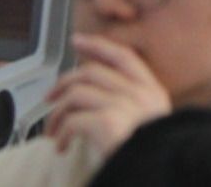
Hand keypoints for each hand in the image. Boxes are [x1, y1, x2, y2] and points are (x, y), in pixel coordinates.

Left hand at [43, 34, 170, 158]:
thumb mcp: (149, 123)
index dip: (98, 45)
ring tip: (53, 132)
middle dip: (63, 83)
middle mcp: (140, 94)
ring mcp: (125, 106)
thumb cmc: (149, 153)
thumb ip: (132, 105)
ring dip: (57, 114)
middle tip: (49, 98)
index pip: (123, 56)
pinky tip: (62, 146)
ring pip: (76, 94)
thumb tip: (97, 94)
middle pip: (91, 71)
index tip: (78, 41)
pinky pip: (72, 120)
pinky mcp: (108, 123)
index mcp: (153, 92)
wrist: (161, 170)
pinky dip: (61, 133)